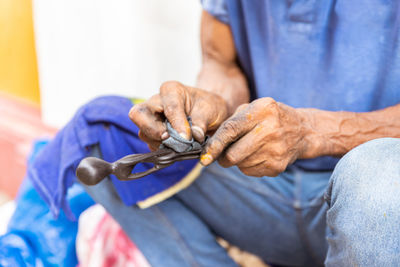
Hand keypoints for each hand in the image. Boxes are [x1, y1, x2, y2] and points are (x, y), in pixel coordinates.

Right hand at [129, 81, 228, 149]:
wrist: (209, 114)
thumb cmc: (209, 107)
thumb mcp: (211, 109)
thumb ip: (202, 121)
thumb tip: (195, 135)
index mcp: (171, 90)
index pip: (168, 107)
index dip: (177, 123)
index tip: (187, 137)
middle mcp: (156, 102)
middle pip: (138, 115)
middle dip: (153, 130)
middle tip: (170, 139)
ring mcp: (151, 118)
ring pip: (143, 132)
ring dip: (160, 143)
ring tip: (180, 145)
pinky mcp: (152, 133)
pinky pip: (150, 143)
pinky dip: (162, 149)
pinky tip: (176, 148)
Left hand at [200, 97, 316, 176]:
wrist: (302, 131)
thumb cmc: (270, 118)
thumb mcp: (254, 108)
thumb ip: (232, 122)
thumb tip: (210, 144)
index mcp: (262, 111)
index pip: (231, 130)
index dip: (215, 144)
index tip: (205, 155)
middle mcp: (270, 130)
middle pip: (233, 155)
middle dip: (222, 158)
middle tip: (222, 154)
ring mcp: (275, 151)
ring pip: (240, 165)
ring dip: (237, 161)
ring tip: (247, 149)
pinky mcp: (278, 167)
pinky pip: (250, 172)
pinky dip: (248, 165)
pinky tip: (258, 155)